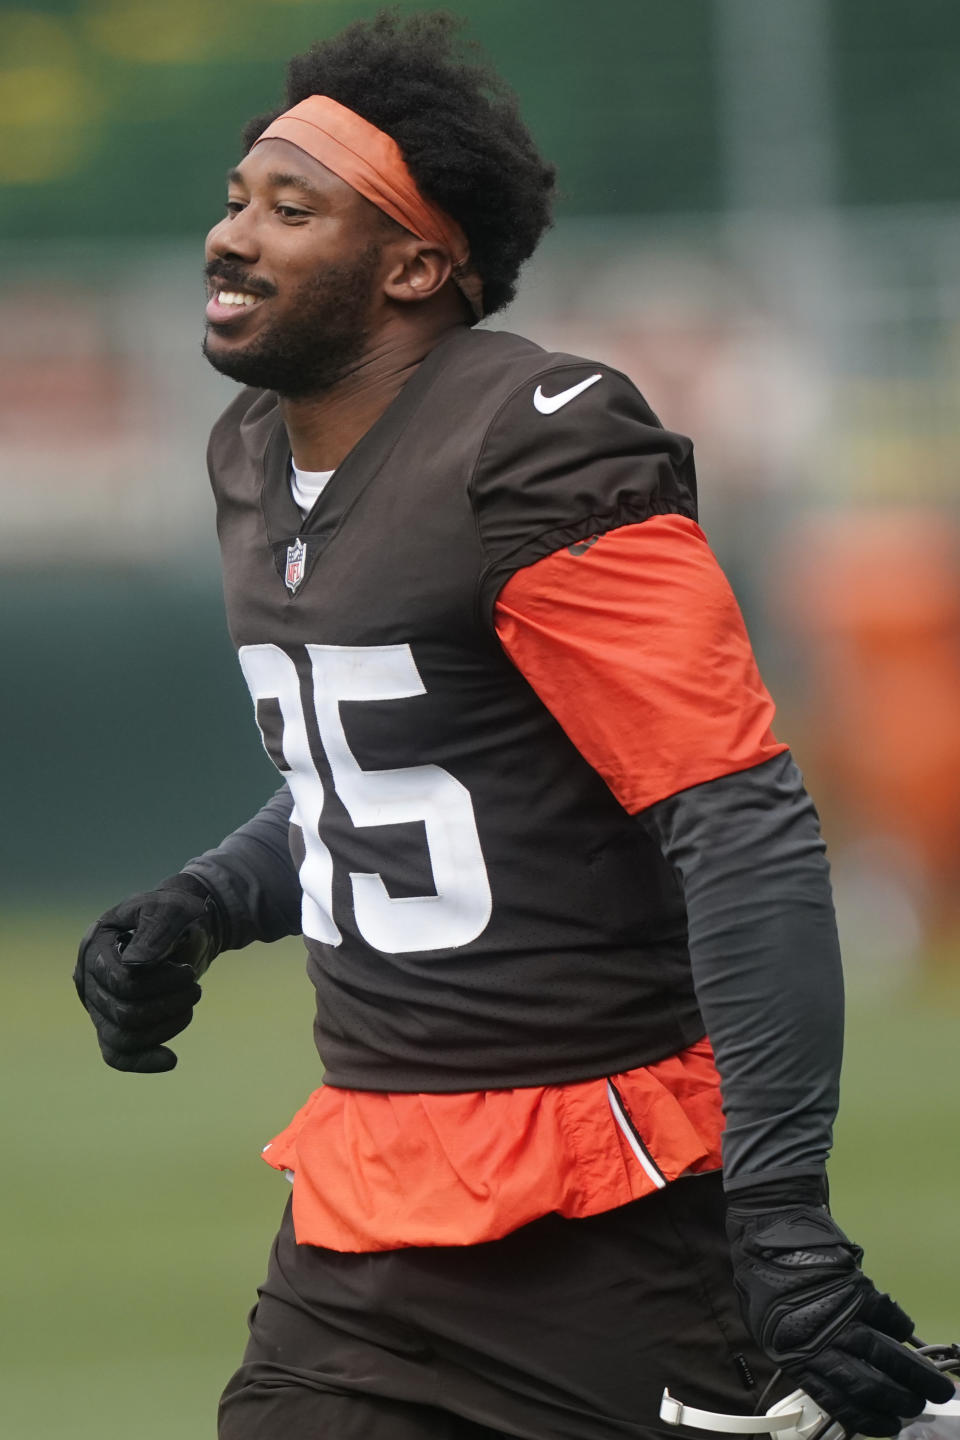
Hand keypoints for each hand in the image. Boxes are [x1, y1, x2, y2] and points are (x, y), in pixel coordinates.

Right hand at [74, 873, 223, 1072]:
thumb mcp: (172, 909)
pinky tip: (171, 1060)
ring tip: (191, 1001)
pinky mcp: (113, 1025)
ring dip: (166, 1026)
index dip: (158, 983)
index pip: (120, 981)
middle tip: (195, 987)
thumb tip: (134, 965)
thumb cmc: (175, 914)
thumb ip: (156, 931)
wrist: (184, 928)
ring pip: (123, 1037)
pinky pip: (118, 1054)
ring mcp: (98, 1005)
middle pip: (123, 1013)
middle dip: (167, 1004)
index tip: (187, 972)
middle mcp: (88, 979)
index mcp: (96, 946)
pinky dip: (143, 1061)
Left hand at [726, 1184, 954, 1435]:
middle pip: (869, 1384)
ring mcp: (839, 1313)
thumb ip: (801, 1357)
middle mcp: (818, 1340)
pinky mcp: (855, 1286)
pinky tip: (906, 1334)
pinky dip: (901, 1327)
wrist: (767, 1225)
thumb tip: (837, 1384)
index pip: (839, 1401)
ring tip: (935, 1387)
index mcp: (792, 1355)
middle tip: (920, 1407)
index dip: (869, 1419)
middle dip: (900, 1401)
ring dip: (914, 1374)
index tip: (891, 1426)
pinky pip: (887, 1316)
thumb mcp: (767, 1327)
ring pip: (884, 1355)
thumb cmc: (761, 1275)